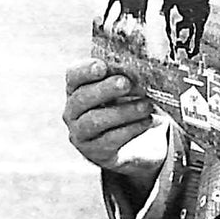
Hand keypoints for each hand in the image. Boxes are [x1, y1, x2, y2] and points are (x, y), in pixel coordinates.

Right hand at [62, 60, 166, 196]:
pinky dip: (131, 129)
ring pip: (95, 121)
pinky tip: (146, 121)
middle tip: (126, 83)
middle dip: (105, 89)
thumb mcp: (121, 89)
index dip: (86, 70)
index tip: (102, 66)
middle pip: (82, 98)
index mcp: (76, 89)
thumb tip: (140, 70)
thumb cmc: (122, 106)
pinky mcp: (95, 151)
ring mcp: (81, 133)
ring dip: (123, 112)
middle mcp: (73, 111)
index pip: (74, 76)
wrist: (127, 142)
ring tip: (146, 105)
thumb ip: (124, 77)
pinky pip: (111, 140)